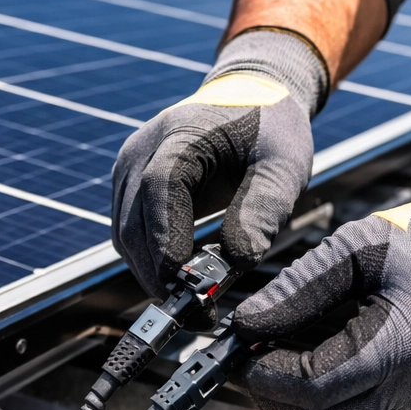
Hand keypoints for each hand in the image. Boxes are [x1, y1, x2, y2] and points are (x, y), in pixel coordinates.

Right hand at [111, 29, 325, 297]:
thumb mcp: (285, 164)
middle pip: (134, 222)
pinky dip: (153, 260)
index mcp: (182, 133)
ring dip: (154, 273)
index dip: (167, 237)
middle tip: (198, 313)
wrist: (249, 95)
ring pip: (125, 236)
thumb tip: (237, 262)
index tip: (186, 283)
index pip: (161, 187)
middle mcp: (142, 150)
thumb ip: (265, 209)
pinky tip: (186, 277)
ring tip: (196, 302)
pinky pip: (131, 233)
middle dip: (161, 274)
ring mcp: (129, 169)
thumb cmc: (270, 127)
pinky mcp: (131, 187)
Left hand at [234, 171, 410, 409]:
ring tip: (272, 351)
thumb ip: (298, 287)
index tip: (239, 351)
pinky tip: (309, 355)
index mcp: (402, 345)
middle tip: (241, 358)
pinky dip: (326, 389)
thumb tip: (248, 323)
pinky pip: (358, 408)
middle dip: (272, 392)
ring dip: (296, 394)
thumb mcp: (356, 247)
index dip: (266, 374)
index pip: (313, 386)